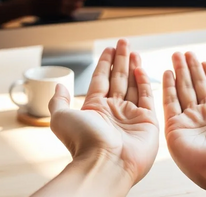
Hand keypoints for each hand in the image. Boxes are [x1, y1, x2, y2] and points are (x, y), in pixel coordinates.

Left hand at [48, 39, 158, 186]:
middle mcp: (113, 111)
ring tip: (133, 50)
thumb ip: (59, 100)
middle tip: (123, 42)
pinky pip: (147, 97)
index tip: (108, 49)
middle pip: (118, 79)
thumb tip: (58, 85)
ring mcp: (130, 116)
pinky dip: (144, 82)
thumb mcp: (61, 117)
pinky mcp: (147, 122)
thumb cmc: (83, 141)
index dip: (104, 64)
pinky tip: (140, 68)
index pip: (101, 80)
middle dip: (120, 60)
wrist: (106, 163)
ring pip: (133, 86)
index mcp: (95, 109)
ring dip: (133, 67)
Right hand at [163, 52, 205, 191]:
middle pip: (196, 87)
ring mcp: (190, 122)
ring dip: (179, 73)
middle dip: (190, 69)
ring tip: (176, 56)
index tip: (203, 60)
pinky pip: (169, 104)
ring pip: (182, 91)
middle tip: (183, 53)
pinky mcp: (175, 129)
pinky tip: (167, 73)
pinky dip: (167, 88)